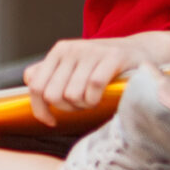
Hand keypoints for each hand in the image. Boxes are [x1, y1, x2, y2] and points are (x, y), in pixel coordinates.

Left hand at [24, 36, 141, 126]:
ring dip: (84, 105)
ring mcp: (93, 52)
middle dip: (67, 108)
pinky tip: (100, 99)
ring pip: (73, 94)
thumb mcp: (74, 65)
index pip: (36, 86)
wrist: (140, 51)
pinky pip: (93, 88)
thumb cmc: (104, 64)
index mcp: (60, 50)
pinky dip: (95, 100)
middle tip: (80, 106)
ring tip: (92, 100)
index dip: (40, 109)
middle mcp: (73, 48)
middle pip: (53, 94)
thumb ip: (50, 72)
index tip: (51, 120)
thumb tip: (29, 80)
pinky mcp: (113, 57)